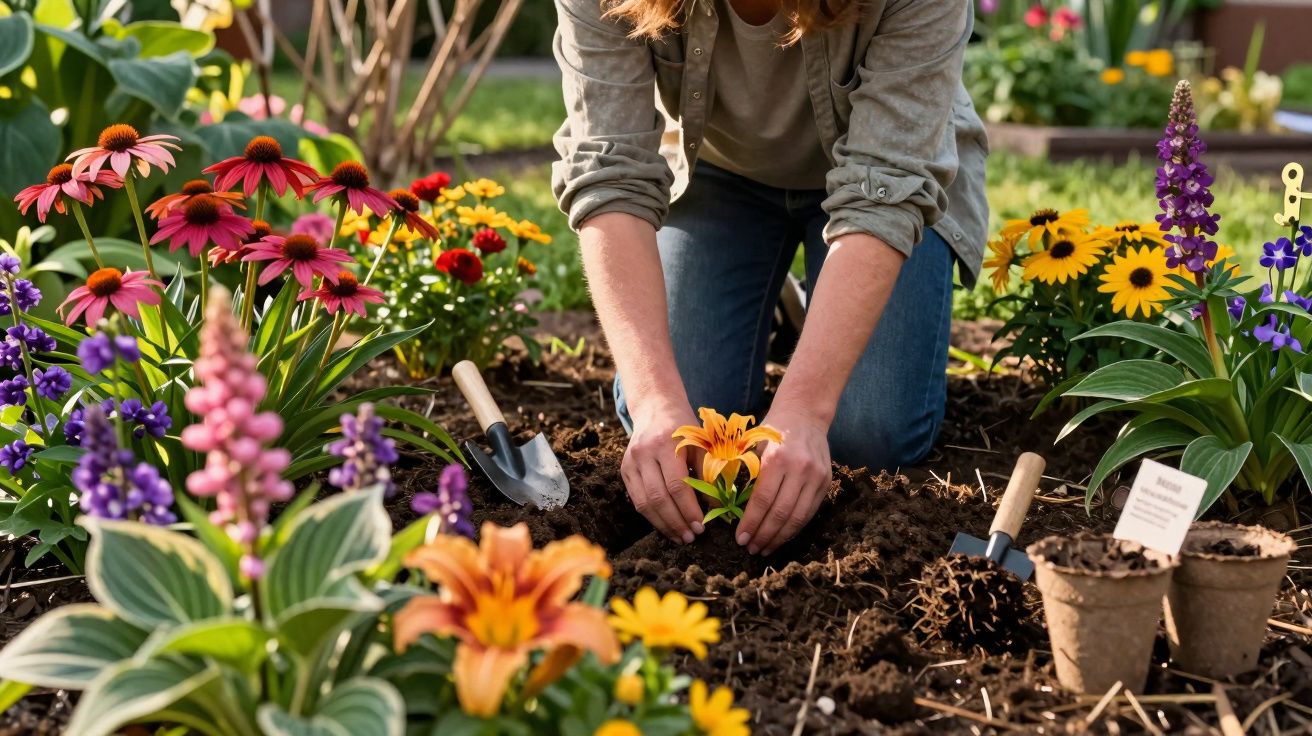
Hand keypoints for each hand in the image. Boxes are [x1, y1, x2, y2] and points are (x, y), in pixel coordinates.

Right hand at [622, 400, 705, 543]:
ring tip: (680, 537)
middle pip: (658, 497)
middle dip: (676, 522)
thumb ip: (709, 473)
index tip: (701, 526)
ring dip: (663, 524)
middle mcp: (644, 452)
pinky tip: (666, 526)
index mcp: (667, 443)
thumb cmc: (685, 428)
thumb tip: (716, 507)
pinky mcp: (624, 469)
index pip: (677, 485)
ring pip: (644, 503)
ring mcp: (631, 461)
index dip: (689, 509)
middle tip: (691, 537)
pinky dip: (652, 516)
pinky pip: (637, 499)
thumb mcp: (702, 443)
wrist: (656, 408)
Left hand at [736, 408, 831, 554]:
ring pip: (798, 517)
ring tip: (765, 548)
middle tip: (751, 549)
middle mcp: (799, 468)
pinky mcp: (826, 482)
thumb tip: (730, 509)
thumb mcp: (753, 445)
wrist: (804, 414)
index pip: (762, 499)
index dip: (751, 523)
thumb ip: (746, 475)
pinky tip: (782, 536)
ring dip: (780, 537)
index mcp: (777, 458)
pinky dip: (795, 528)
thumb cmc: (772, 431)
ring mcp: (816, 476)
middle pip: (781, 512)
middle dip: (764, 535)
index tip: (740, 539)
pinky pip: (810, 512)